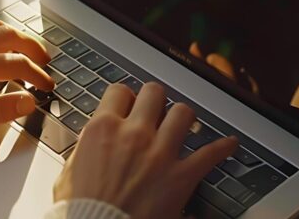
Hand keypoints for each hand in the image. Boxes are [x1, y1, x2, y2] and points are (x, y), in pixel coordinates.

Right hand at [53, 82, 237, 217]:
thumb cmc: (81, 212)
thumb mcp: (69, 174)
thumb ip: (85, 150)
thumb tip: (93, 142)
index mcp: (103, 130)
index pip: (120, 91)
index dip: (125, 97)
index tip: (129, 104)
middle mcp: (134, 135)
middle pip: (154, 93)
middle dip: (155, 101)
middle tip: (155, 111)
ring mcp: (160, 154)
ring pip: (183, 113)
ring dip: (182, 118)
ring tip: (182, 123)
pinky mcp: (181, 177)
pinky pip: (210, 154)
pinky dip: (223, 148)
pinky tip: (229, 144)